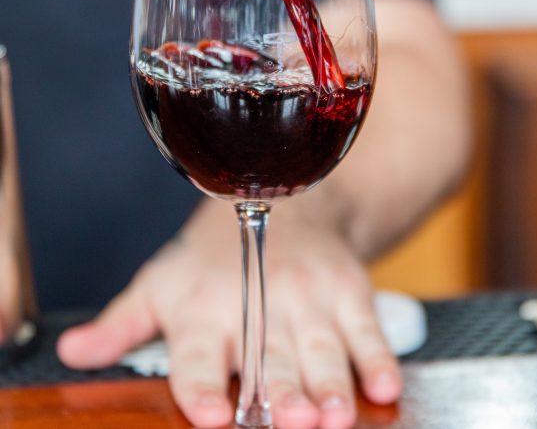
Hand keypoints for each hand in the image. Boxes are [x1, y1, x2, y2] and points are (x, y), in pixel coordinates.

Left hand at [57, 198, 400, 428]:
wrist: (280, 209)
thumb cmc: (214, 258)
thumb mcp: (160, 284)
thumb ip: (122, 323)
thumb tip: (73, 352)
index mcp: (204, 308)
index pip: (197, 355)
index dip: (201, 386)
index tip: (211, 415)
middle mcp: (257, 301)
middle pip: (268, 357)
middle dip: (282, 393)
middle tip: (293, 422)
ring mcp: (307, 295)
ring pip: (320, 347)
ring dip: (330, 383)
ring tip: (336, 415)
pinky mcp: (345, 290)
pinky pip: (364, 328)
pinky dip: (376, 358)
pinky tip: (382, 384)